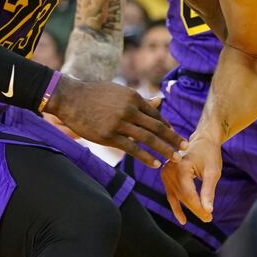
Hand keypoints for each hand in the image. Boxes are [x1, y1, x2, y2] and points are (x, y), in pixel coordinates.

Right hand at [45, 75, 185, 167]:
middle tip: (185, 146)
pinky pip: (132, 148)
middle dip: (172, 138)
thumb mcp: (120, 92)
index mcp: (133, 97)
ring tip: (175, 158)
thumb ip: (140, 100)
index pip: (155, 114)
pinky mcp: (108, 136)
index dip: (167, 126)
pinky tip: (155, 164)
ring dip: (164, 149)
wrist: (71, 98)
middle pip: (156, 126)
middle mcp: (129, 109)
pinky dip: (146, 157)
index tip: (174, 135)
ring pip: (147, 139)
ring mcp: (119, 123)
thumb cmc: (95, 94)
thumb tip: (160, 101)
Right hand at [161, 133, 222, 224]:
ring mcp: (166, 173)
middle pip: (183, 197)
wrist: (202, 139)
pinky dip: (177, 207)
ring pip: (178, 198)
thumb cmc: (209, 154)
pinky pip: (171, 195)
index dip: (198, 208)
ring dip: (189, 209)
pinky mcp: (166, 176)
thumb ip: (208, 191)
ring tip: (203, 217)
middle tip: (209, 219)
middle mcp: (170, 170)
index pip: (188, 195)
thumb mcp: (213, 171)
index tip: (209, 217)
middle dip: (196, 209)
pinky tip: (183, 220)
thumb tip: (208, 211)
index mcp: (181, 168)